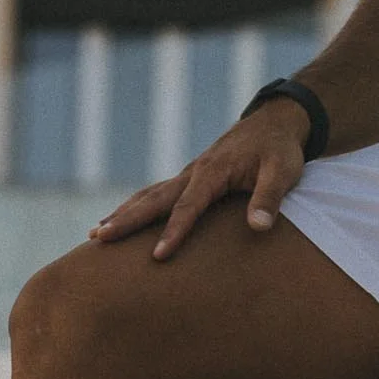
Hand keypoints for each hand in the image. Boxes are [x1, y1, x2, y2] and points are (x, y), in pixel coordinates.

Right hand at [87, 102, 311, 261]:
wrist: (276, 122)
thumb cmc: (280, 150)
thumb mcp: (283, 172)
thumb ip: (269, 199)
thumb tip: (259, 227)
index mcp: (213, 172)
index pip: (188, 207)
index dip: (174, 232)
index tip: (157, 256)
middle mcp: (194, 172)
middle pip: (154, 199)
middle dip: (126, 220)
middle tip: (98, 238)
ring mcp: (189, 174)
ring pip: (149, 195)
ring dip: (123, 213)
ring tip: (95, 234)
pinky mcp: (191, 178)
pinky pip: (157, 193)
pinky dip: (136, 206)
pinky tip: (120, 218)